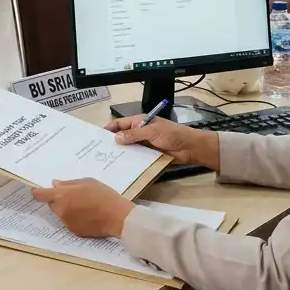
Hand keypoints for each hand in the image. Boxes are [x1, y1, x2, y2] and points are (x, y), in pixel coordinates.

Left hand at [31, 179, 133, 238]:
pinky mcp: (74, 231)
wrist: (117, 217)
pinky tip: (88, 215)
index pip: (40, 195)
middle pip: (52, 204)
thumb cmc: (103, 196)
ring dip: (67, 208)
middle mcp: (61, 211)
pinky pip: (69, 222)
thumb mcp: (87, 182)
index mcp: (62, 196)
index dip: (37, 191)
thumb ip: (68, 183)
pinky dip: (74, 218)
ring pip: (61, 213)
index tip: (37, 189)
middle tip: (74, 195)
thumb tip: (55, 184)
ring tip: (84, 205)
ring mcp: (67, 223)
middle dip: (58, 199)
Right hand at [104, 115, 218, 168]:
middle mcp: (141, 132)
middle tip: (99, 151)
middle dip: (113, 142)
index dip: (110, 128)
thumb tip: (116, 138)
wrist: (190, 148)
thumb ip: (134, 135)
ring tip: (107, 161)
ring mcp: (145, 144)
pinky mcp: (149, 155)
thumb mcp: (152, 132)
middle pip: (123, 136)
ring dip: (121, 153)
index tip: (98, 136)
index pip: (121, 123)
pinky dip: (130, 161)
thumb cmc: (172, 134)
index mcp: (140, 122)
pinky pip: (137, 158)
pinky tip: (122, 167)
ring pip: (129, 148)